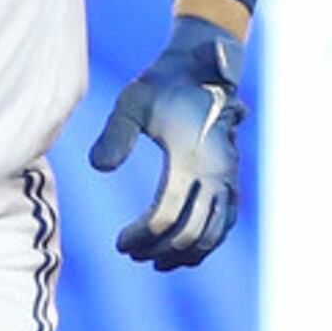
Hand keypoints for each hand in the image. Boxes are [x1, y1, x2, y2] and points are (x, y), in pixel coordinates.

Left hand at [87, 14, 245, 271]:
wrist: (202, 68)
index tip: (120, 243)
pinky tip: (185, 252)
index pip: (167, 215)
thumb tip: (100, 168)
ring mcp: (228, 178)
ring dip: (185, 254)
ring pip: (214, 233)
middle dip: (159, 251)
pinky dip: (208, 242)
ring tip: (155, 263)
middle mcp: (215, 173)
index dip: (142, 237)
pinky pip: (227, 221)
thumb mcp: (133, 102)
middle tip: (131, 254)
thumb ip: (115, 134)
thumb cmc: (163, 85)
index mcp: (190, 159)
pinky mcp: (231, 178)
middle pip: (191, 233)